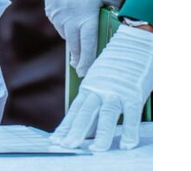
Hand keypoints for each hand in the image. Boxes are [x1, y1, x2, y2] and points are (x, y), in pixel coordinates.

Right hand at [45, 0, 123, 76]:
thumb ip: (112, 17)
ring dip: (72, 39)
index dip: (88, 61)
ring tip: (79, 46)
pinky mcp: (50, 0)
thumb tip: (112, 35)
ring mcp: (56, 6)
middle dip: (79, 57)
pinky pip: (56, 20)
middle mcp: (67, 12)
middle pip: (73, 43)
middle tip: (81, 68)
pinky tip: (72, 25)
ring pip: (64, 32)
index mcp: (86, 12)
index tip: (87, 73)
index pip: (87, 45)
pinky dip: (64, 25)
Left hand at [51, 26, 151, 150]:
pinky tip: (126, 144)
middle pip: (85, 113)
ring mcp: (116, 91)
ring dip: (101, 134)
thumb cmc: (119, 60)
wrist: (134, 40)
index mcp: (90, 86)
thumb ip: (95, 92)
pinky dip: (129, 130)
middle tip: (65, 147)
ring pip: (106, 115)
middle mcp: (99, 89)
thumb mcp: (101, 76)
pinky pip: (132, 114)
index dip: (66, 126)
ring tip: (96, 151)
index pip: (75, 110)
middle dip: (74, 132)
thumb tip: (90, 111)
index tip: (56, 140)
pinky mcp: (134, 92)